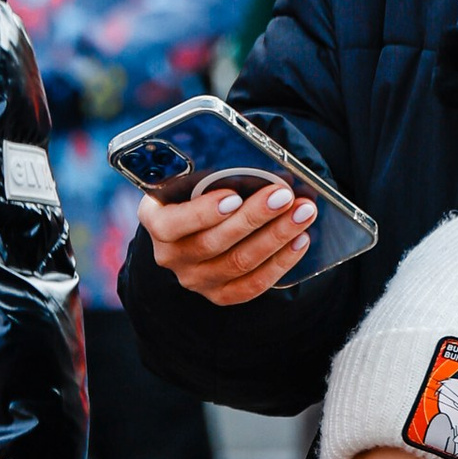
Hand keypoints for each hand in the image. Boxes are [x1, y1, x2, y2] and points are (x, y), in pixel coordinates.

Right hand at [139, 180, 316, 305]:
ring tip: (302, 213)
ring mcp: (194, 279)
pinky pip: (251, 286)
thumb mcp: (192, 177)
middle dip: (254, 217)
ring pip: (239, 262)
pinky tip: (299, 241)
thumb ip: (212, 173)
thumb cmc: (197, 190)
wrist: (195, 225)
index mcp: (155, 219)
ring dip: (276, 236)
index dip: (203, 212)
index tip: (233, 196)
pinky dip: (280, 263)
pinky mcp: (218, 294)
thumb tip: (258, 164)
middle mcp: (170, 255)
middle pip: (213, 242)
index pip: (172, 224)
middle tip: (284, 196)